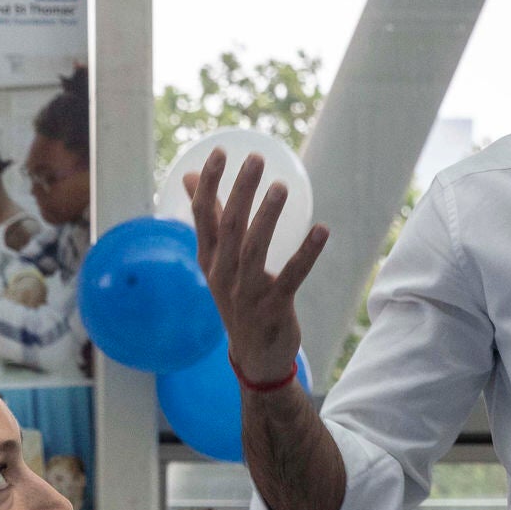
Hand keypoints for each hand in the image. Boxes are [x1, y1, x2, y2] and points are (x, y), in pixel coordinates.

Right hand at [187, 152, 330, 388]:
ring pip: (254, 249)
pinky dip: (307, 253)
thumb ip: (210, 218)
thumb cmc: (238, 298)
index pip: (203, 215)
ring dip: (268, 216)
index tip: (220, 152)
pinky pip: (292, 276)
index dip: (209, 184)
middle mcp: (223, 275)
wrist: (255, 357)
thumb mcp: (219, 260)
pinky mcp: (273, 309)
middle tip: (256, 159)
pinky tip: (322, 229)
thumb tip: (187, 176)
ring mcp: (247, 294)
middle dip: (241, 191)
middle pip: (230, 226)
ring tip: (281, 187)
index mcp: (209, 259)